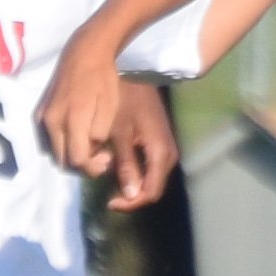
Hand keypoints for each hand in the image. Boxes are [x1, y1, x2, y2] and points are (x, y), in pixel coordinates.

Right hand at [39, 32, 124, 180]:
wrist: (85, 52)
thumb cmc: (103, 78)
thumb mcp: (109, 107)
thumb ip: (99, 133)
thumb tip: (91, 150)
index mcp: (69, 119)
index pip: (77, 160)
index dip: (93, 166)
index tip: (107, 157)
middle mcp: (49, 121)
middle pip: (62, 160)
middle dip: (83, 164)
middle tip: (102, 156)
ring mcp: (41, 116)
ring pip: (54, 151)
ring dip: (72, 155)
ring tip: (92, 146)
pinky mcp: (39, 111)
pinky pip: (49, 138)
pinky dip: (64, 143)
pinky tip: (80, 134)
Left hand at [105, 81, 178, 210]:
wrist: (134, 72)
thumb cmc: (123, 100)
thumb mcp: (119, 134)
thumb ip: (125, 165)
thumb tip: (130, 196)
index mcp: (160, 153)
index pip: (150, 192)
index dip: (130, 202)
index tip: (108, 200)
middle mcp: (168, 154)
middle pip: (152, 187)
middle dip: (130, 193)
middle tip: (107, 190)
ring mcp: (165, 147)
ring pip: (151, 177)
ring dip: (131, 182)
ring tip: (110, 177)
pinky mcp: (159, 141)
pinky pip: (149, 165)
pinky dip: (133, 170)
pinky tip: (117, 164)